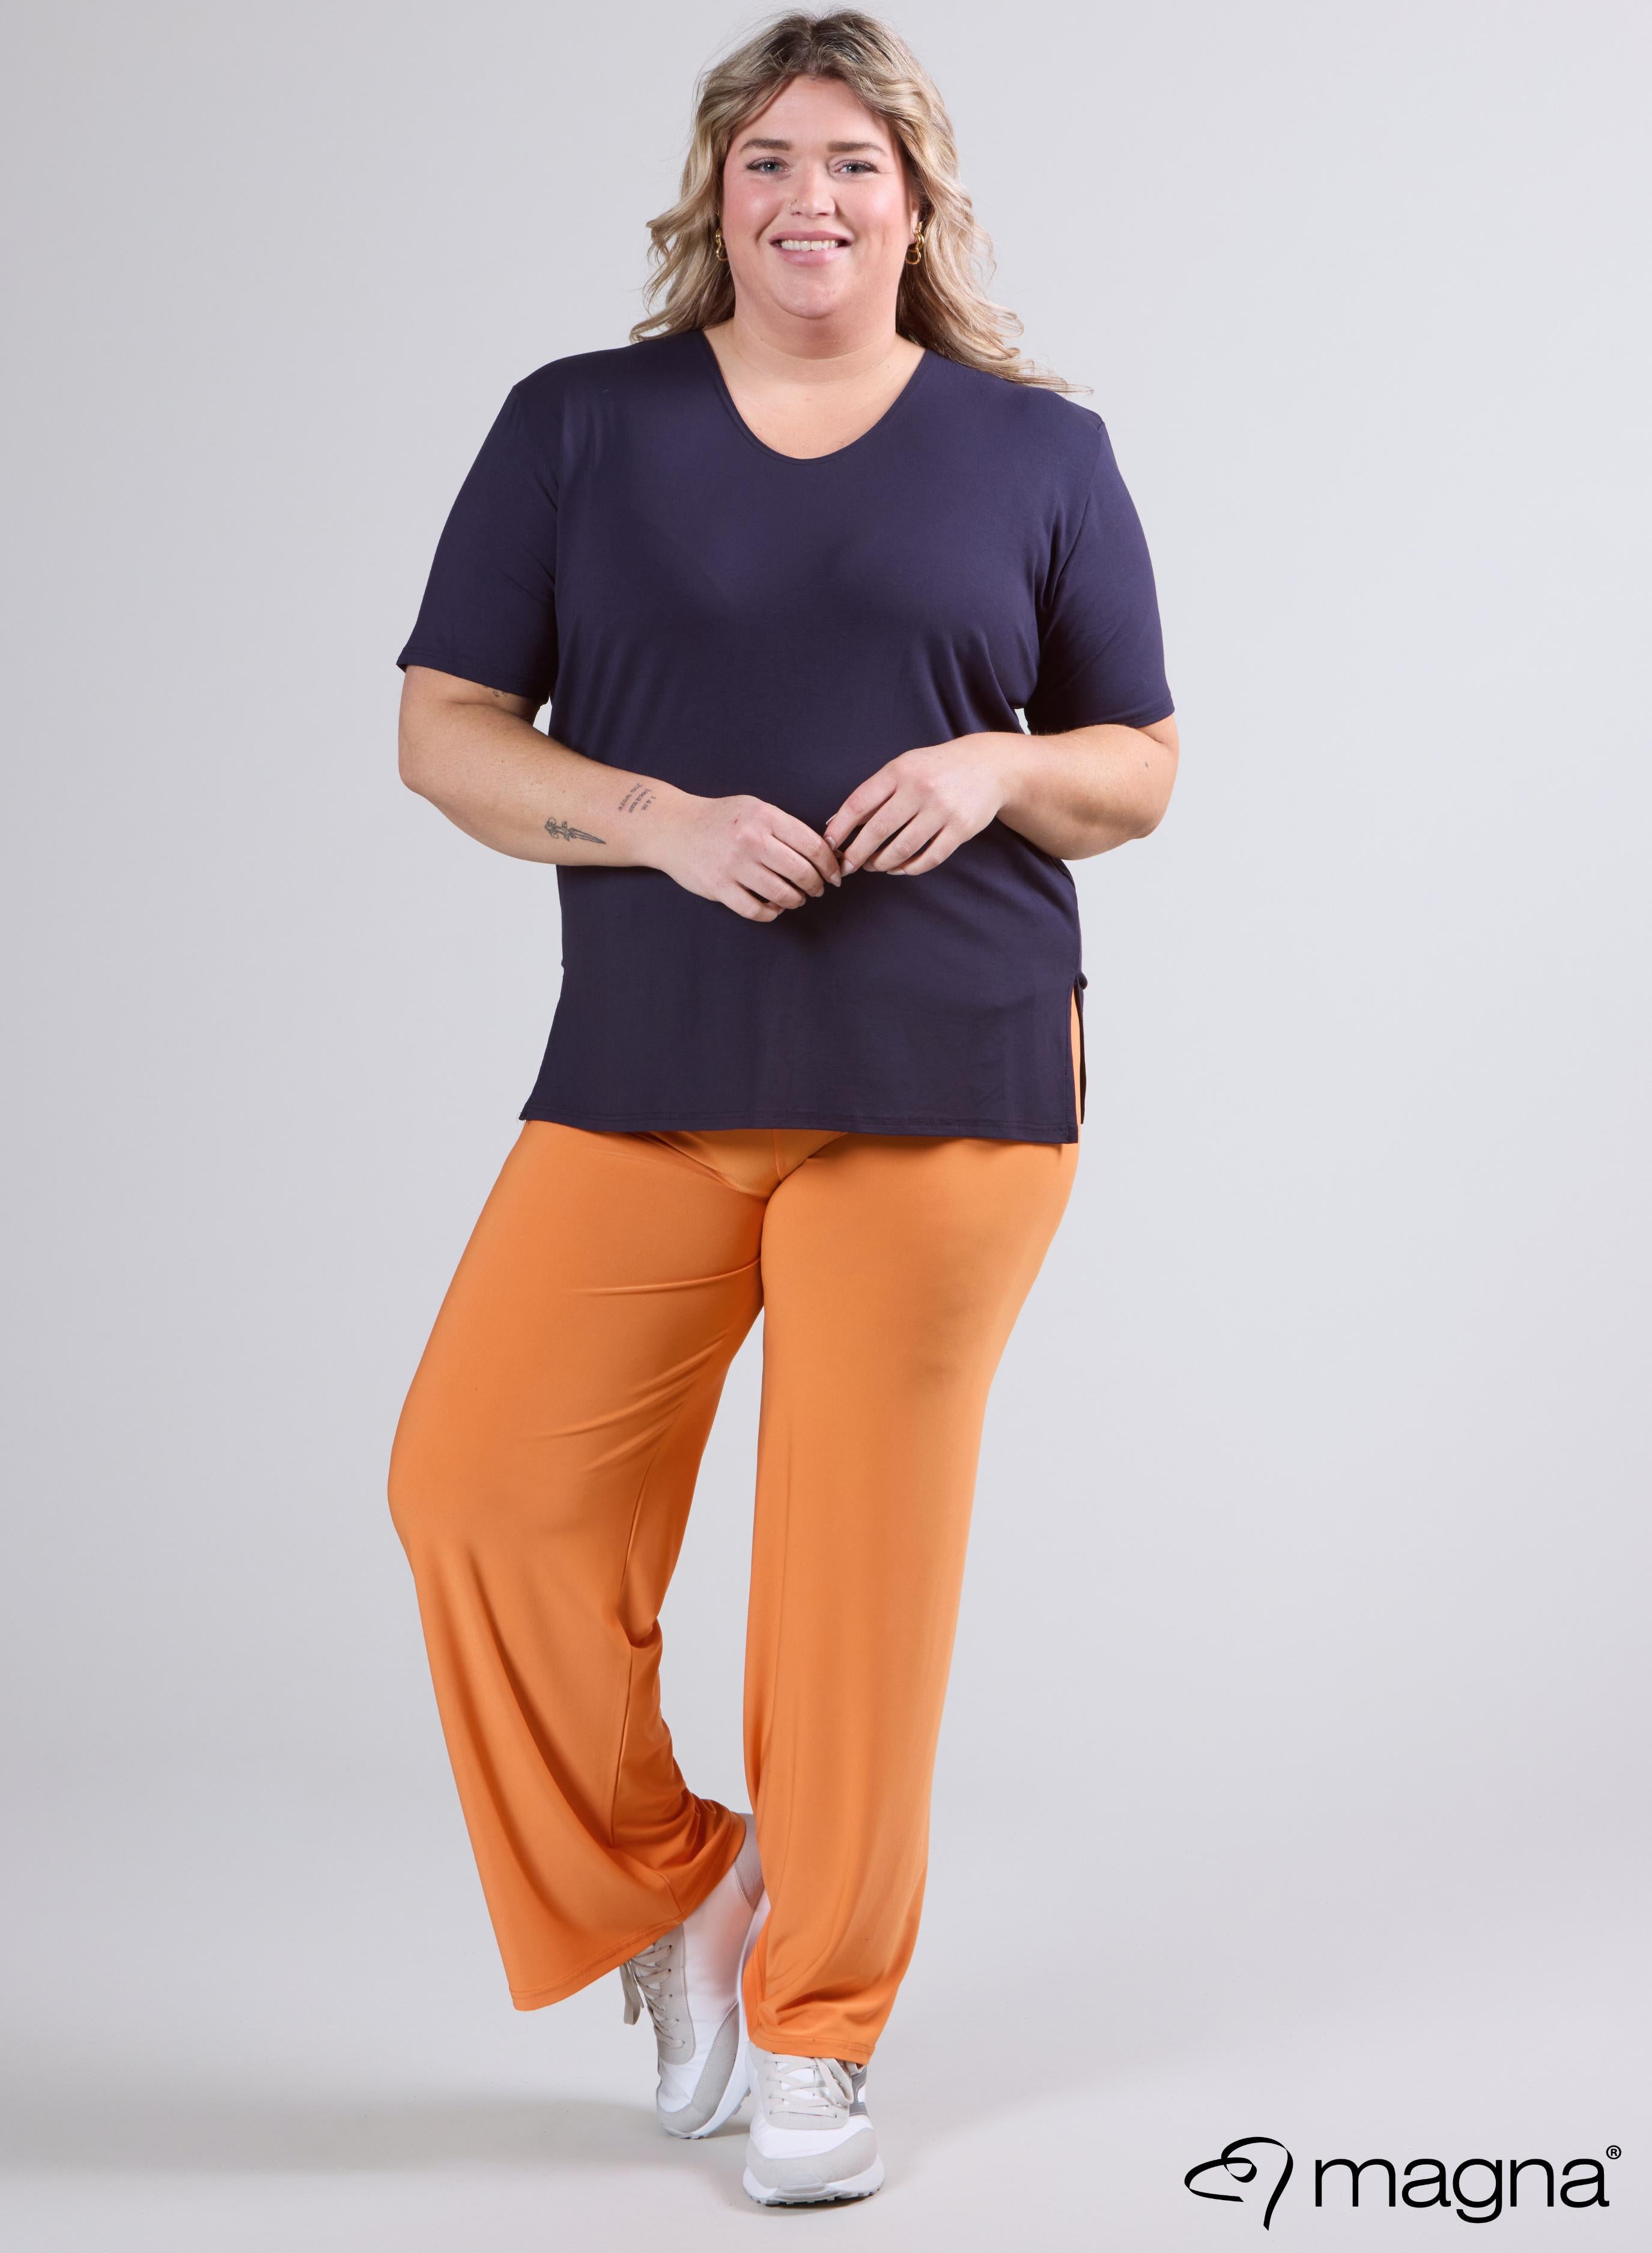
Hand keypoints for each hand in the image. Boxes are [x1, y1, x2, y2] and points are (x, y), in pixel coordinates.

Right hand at [649, 791, 841, 921]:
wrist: (674, 827)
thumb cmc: (720, 819)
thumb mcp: (755, 809)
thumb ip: (786, 827)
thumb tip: (824, 851)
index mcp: (764, 817)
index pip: (812, 845)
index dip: (830, 865)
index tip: (834, 874)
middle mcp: (750, 840)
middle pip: (801, 872)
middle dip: (817, 885)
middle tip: (818, 889)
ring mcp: (733, 865)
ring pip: (782, 894)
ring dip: (796, 900)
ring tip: (797, 898)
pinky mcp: (719, 887)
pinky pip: (755, 910)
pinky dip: (771, 913)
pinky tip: (774, 907)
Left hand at [823, 735, 1015, 875]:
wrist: (987, 766)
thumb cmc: (935, 769)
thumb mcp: (904, 768)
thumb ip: (874, 793)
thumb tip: (836, 824)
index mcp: (900, 771)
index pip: (859, 803)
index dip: (840, 828)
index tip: (829, 845)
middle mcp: (920, 789)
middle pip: (877, 830)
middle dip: (856, 854)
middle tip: (846, 867)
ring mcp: (942, 810)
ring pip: (902, 849)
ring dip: (881, 863)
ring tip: (873, 866)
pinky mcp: (960, 829)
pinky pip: (929, 858)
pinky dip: (909, 868)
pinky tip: (899, 868)